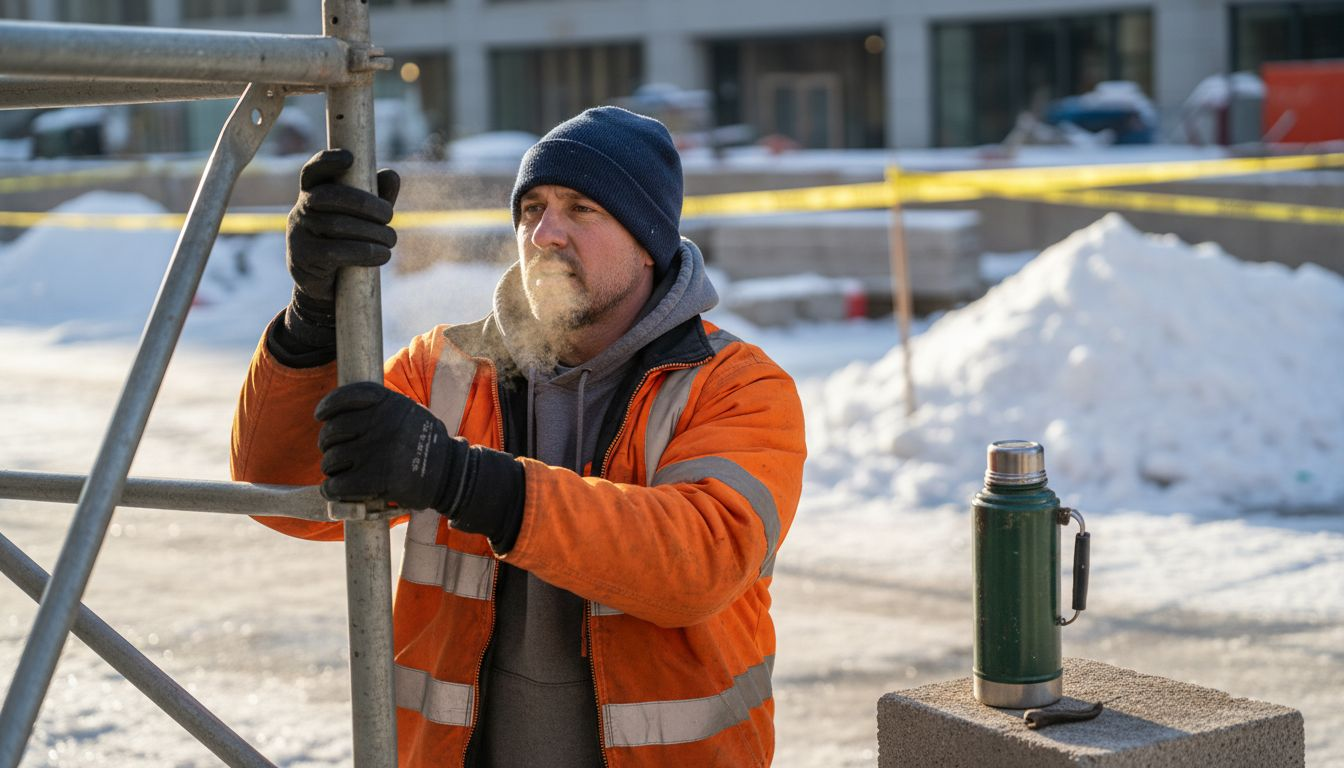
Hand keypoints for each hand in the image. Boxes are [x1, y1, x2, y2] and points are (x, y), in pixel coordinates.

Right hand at [287, 148, 399, 303]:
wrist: (326, 288)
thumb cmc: (347, 244)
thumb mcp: (364, 219)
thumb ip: (376, 197)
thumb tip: (392, 175)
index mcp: (312, 194)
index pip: (313, 172)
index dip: (327, 161)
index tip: (349, 158)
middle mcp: (300, 210)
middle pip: (329, 196)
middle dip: (365, 203)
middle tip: (390, 216)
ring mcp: (298, 234)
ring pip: (336, 225)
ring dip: (372, 232)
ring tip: (391, 240)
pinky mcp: (304, 259)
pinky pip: (335, 252)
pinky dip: (365, 252)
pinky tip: (382, 255)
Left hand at [315, 382, 461, 509]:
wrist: (450, 474)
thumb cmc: (424, 444)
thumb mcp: (409, 412)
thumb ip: (381, 408)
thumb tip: (341, 412)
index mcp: (390, 403)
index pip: (346, 396)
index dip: (328, 406)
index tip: (321, 415)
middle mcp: (382, 423)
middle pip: (333, 430)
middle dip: (328, 443)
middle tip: (334, 451)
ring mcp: (378, 451)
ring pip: (332, 459)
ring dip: (332, 468)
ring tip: (342, 472)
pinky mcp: (377, 479)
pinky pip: (337, 484)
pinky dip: (332, 489)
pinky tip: (336, 489)